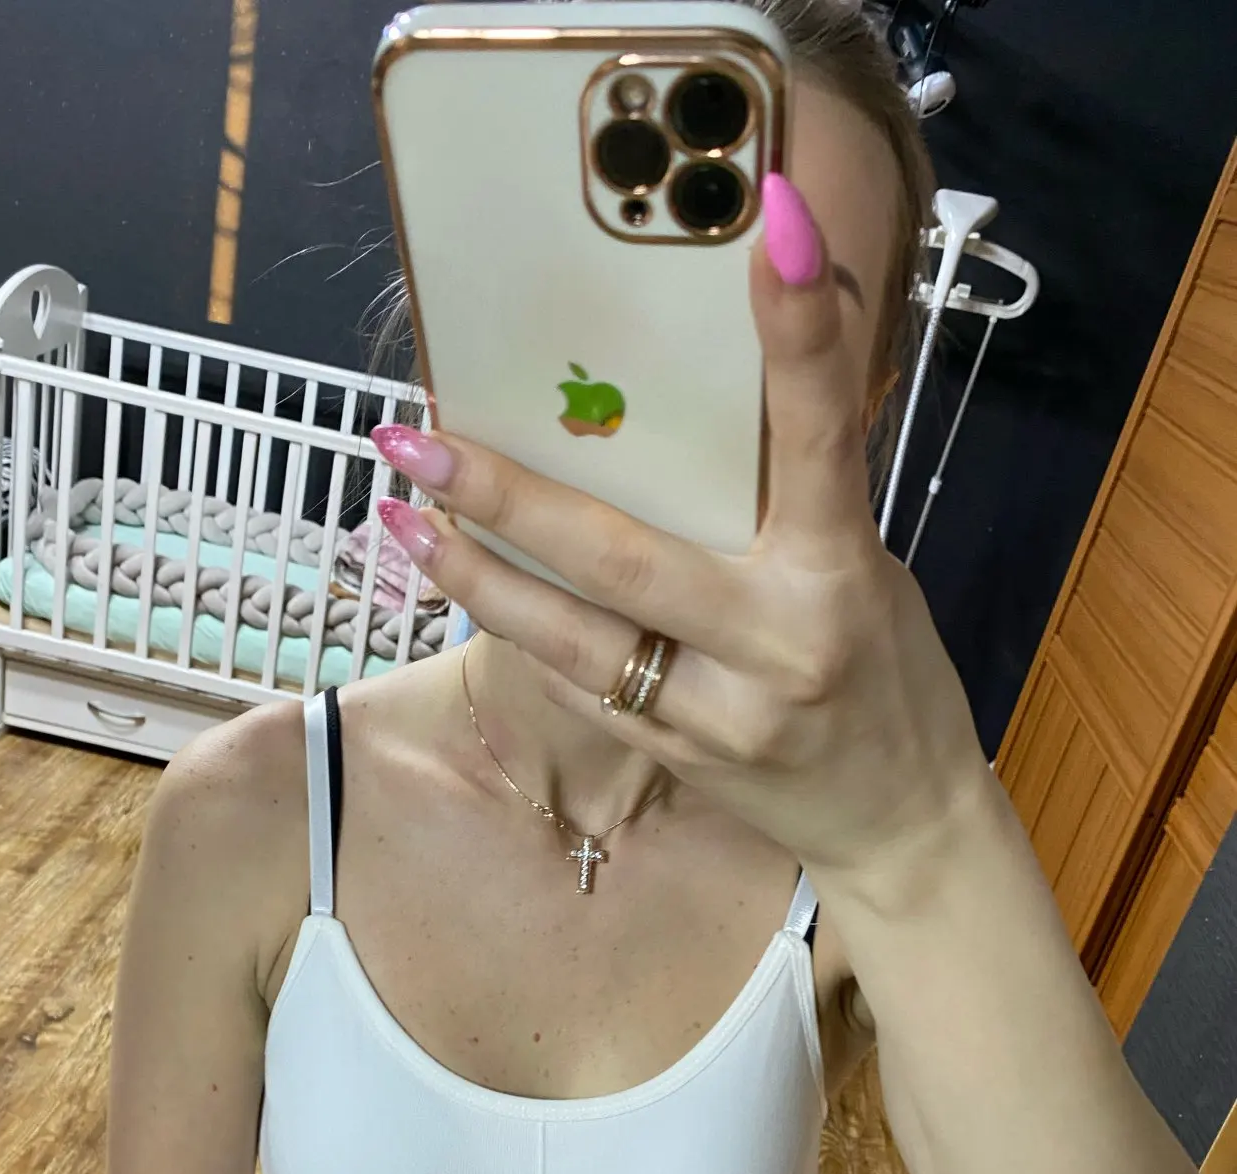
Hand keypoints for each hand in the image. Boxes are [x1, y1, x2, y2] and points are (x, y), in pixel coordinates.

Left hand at [372, 174, 990, 890]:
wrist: (900, 825)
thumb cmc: (889, 674)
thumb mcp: (866, 570)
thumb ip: (797, 501)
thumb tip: (720, 391)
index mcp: (840, 573)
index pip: (819, 437)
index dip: (800, 334)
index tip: (774, 223)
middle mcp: (777, 644)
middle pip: (624, 561)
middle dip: (511, 498)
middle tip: (416, 439)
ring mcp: (717, 716)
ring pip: (572, 642)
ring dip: (473, 579)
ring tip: (397, 519)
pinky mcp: (677, 761)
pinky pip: (579, 691)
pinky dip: (520, 635)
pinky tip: (463, 586)